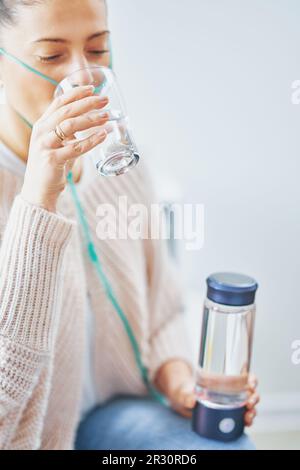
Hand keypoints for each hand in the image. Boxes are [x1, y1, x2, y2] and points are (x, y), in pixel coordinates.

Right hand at [20, 85, 109, 212]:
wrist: (38, 191)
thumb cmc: (51, 166)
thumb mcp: (57, 144)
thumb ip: (68, 132)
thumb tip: (91, 120)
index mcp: (42, 125)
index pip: (59, 102)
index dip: (76, 93)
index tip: (92, 88)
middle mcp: (41, 132)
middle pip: (66, 111)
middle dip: (87, 103)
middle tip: (105, 100)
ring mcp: (45, 146)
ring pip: (69, 126)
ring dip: (90, 119)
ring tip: (107, 116)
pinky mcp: (52, 160)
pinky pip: (75, 148)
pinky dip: (91, 140)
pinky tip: (103, 135)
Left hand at [170, 373, 258, 426]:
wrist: (184, 401)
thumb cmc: (187, 390)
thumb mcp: (186, 391)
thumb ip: (187, 396)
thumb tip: (191, 401)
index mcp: (226, 379)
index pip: (245, 376)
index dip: (252, 379)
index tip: (251, 383)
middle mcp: (233, 389)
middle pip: (251, 391)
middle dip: (254, 397)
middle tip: (249, 404)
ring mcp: (233, 402)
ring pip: (250, 405)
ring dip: (252, 411)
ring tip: (248, 416)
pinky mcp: (230, 414)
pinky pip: (243, 416)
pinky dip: (247, 420)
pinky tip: (246, 423)